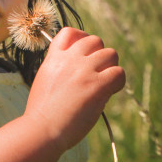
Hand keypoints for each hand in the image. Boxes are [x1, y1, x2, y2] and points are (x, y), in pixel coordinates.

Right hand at [24, 27, 125, 152]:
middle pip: (95, 40)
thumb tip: (84, 69)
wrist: (42, 129)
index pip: (70, 32)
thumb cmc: (42, 113)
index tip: (85, 53)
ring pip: (111, 54)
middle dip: (99, 55)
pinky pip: (119, 73)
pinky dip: (118, 82)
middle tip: (98, 73)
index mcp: (54, 58)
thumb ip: (61, 69)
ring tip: (105, 83)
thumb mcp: (45, 81)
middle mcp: (70, 59)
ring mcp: (84, 70)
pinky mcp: (97, 85)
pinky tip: (109, 92)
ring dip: (111, 67)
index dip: (81, 38)